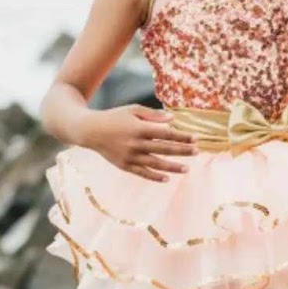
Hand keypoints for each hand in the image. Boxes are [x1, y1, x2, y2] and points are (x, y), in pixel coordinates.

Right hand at [81, 104, 199, 182]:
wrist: (90, 130)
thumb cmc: (115, 117)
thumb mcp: (133, 110)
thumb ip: (153, 115)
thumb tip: (172, 120)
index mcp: (139, 128)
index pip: (166, 134)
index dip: (182, 137)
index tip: (195, 138)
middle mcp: (135, 144)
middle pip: (164, 149)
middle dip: (182, 151)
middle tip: (196, 152)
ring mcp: (130, 156)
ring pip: (155, 164)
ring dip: (172, 167)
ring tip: (187, 169)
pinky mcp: (124, 165)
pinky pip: (142, 173)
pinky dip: (154, 176)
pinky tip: (167, 178)